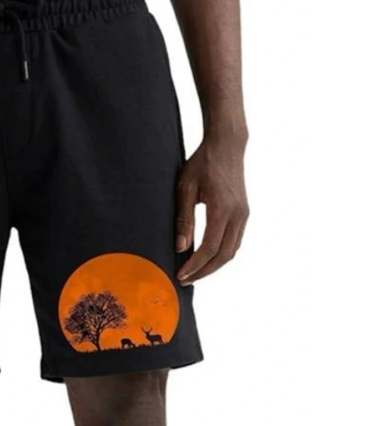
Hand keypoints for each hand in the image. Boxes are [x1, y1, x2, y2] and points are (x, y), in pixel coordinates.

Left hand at [175, 135, 248, 285]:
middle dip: (204, 271)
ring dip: (214, 266)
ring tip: (194, 273)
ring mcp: (244, 214)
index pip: (210, 247)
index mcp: (222, 209)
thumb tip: (180, 247)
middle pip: (224, 255)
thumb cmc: (202, 163)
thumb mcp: (185, 188)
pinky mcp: (244, 213)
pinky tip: (207, 258)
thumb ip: (184, 219)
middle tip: (186, 280)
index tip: (181, 275)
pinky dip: (222, 254)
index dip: (195, 265)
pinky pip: (235, 241)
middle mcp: (238, 214)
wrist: (226, 145)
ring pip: (232, 251)